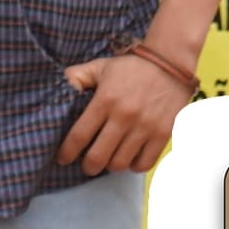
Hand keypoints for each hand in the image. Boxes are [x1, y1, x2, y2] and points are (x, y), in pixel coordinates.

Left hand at [56, 38, 200, 174]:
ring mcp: (145, 126)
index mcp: (105, 100)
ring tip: (109, 159)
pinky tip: (130, 157)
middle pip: (98, 157)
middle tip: (87, 164)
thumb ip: (77, 77)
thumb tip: (57, 90)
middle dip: (88, 166)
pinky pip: (144, 163)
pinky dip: (134, 166)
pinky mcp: (163, 133)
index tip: (63, 158)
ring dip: (111, 166)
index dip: (67, 153)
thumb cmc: (131, 67)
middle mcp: (124, 116)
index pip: (79, 136)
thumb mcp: (100, 67)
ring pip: (120, 163)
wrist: (171, 61)